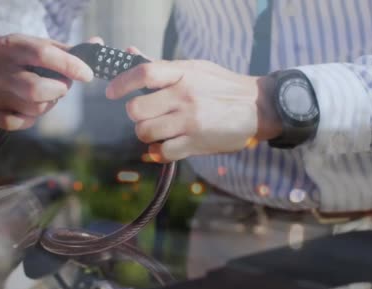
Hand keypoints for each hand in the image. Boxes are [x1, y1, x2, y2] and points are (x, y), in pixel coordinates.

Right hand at [0, 34, 99, 129]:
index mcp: (13, 47)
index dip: (70, 66)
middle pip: (36, 89)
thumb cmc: (18, 55)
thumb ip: (67, 50)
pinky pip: (18, 124)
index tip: (87, 74)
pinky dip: (30, 119)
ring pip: (33, 108)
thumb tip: (98, 43)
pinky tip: (29, 108)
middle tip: (62, 86)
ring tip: (45, 94)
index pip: (44, 55)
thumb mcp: (37, 45)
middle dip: (59, 90)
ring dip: (49, 104)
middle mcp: (0, 70)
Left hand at [106, 49, 280, 161]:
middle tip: (146, 115)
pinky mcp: (197, 143)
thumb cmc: (222, 87)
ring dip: (147, 134)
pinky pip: (163, 152)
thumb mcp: (196, 68)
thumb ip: (163, 66)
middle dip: (136, 116)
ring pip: (145, 133)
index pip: (144, 73)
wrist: (258, 108)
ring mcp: (190, 121)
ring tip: (159, 130)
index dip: (122, 83)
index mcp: (184, 73)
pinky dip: (159, 152)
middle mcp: (185, 96)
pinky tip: (166, 145)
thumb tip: (131, 52)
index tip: (112, 92)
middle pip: (137, 110)